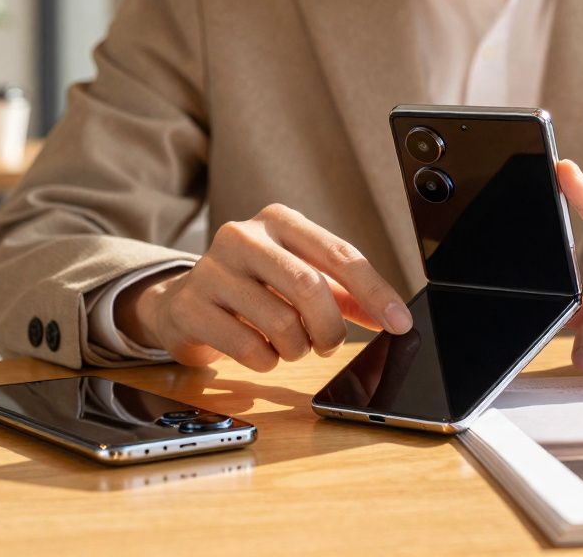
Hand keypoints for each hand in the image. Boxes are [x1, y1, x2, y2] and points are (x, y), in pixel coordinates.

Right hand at [116, 204, 412, 369]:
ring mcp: (212, 269)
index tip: (400, 324)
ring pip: (281, 322)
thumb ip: (346, 294)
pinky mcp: (191, 306)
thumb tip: (392, 318)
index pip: (340, 254)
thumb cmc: (254, 288)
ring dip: (297, 348)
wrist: (182, 302)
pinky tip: (261, 351)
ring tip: (290, 345)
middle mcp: (244, 236)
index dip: (375, 292)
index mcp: (280, 220)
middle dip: (330, 329)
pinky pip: (249, 347)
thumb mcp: (300, 278)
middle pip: (309, 286)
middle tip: (329, 345)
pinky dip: (267, 361)